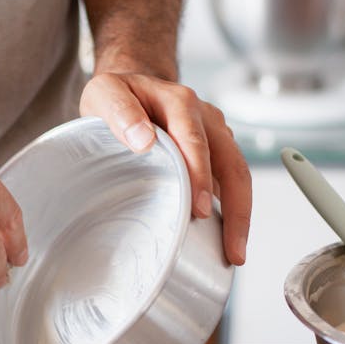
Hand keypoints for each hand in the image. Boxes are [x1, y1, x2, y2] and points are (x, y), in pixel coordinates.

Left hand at [80, 72, 251, 264]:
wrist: (132, 89)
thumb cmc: (117, 97)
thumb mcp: (104, 94)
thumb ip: (119, 112)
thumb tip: (143, 141)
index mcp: (180, 103)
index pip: (196, 142)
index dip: (201, 177)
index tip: (199, 210)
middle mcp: (206, 119)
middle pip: (232, 165)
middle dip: (237, 210)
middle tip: (232, 250)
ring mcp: (216, 137)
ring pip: (238, 177)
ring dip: (240, 217)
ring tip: (234, 255)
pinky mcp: (216, 155)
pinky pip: (230, 184)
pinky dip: (230, 213)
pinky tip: (223, 242)